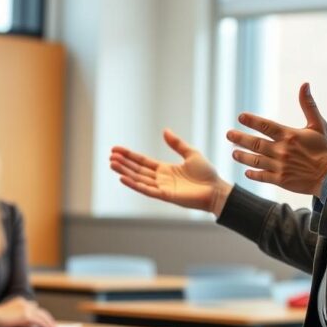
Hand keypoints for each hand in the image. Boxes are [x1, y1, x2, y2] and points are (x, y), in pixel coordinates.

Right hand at [0, 297, 55, 326]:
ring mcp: (26, 308)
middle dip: (47, 317)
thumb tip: (29, 322)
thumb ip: (18, 315)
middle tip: (52, 324)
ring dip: (48, 322)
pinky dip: (45, 325)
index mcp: (20, 301)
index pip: (34, 307)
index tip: (43, 318)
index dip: (39, 314)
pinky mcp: (27, 315)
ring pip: (42, 316)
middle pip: (40, 310)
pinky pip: (39, 321)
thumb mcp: (9, 314)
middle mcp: (25, 303)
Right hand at [110, 129, 232, 216]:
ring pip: (139, 179)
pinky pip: (147, 190)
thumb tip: (164, 131)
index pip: (142, 162)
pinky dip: (134, 184)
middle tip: (110, 156)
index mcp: (165, 169)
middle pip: (137, 170)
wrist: (216, 189)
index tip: (116, 149)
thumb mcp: (191, 153)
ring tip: (112, 164)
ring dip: (125, 172)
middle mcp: (160, 179)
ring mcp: (162, 188)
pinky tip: (123, 178)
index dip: (130, 155)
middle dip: (124, 163)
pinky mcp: (166, 196)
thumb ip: (177, 144)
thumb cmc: (206, 174)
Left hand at [226, 83, 326, 196]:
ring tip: (233, 153)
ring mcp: (280, 167)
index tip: (240, 117)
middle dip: (240, 138)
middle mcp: (282, 151)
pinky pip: (263, 176)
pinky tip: (246, 171)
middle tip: (228, 134)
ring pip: (255, 160)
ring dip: (242, 156)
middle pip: (255, 143)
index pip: (265, 126)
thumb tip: (305, 84)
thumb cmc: (325, 149)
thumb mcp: (318, 125)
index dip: (251, 121)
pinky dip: (253, 174)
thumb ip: (308, 105)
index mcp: (289, 135)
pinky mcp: (281, 180)